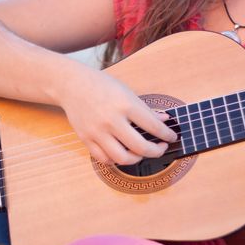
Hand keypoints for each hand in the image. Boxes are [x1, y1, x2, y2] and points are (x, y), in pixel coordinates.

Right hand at [58, 69, 177, 164]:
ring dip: (137, 159)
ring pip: (122, 158)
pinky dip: (116, 160)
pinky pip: (104, 159)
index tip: (172, 137)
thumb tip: (164, 121)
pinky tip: (122, 153)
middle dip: (156, 151)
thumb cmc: (102, 86)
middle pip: (140, 147)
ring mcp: (97, 132)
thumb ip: (145, 110)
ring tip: (141, 153)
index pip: (153, 126)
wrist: (72, 85)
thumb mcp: (127, 92)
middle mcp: (111, 120)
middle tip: (161, 148)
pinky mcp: (86, 139)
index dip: (167, 135)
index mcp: (125, 104)